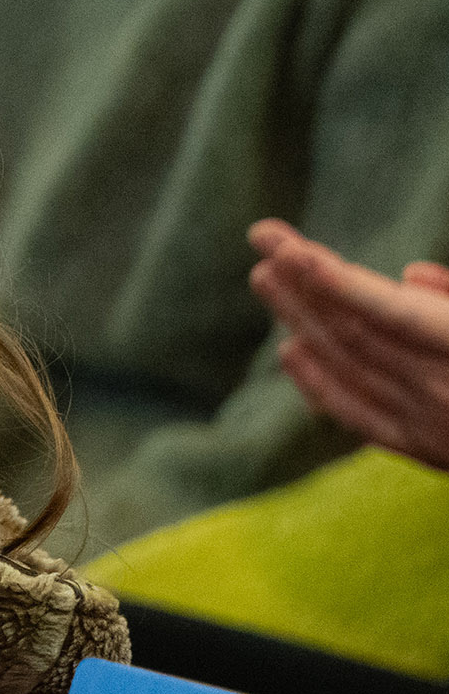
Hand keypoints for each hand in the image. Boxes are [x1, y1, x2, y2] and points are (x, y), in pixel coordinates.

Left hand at [250, 220, 448, 467]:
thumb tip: (411, 275)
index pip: (389, 313)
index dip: (332, 279)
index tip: (287, 246)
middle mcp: (447, 393)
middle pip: (357, 335)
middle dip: (305, 286)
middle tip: (264, 241)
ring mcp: (434, 428)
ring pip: (351, 370)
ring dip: (303, 321)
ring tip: (267, 278)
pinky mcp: (430, 452)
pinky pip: (363, 416)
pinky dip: (322, 383)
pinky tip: (293, 352)